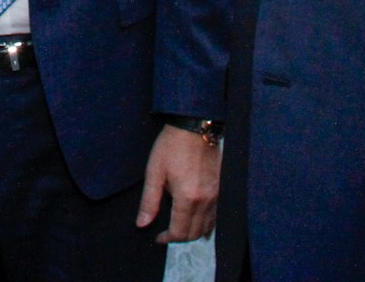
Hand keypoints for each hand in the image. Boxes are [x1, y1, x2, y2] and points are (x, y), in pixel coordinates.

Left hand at [139, 124, 220, 241]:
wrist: (195, 126)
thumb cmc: (171, 146)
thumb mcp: (154, 172)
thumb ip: (149, 202)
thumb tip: (142, 224)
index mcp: (187, 198)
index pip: (180, 232)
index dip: (167, 238)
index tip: (158, 237)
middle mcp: (206, 200)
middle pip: (195, 233)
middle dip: (180, 237)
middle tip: (166, 233)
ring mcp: (217, 195)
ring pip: (208, 227)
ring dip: (193, 231)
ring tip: (179, 226)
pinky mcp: (223, 188)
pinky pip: (217, 215)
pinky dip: (207, 223)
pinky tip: (196, 219)